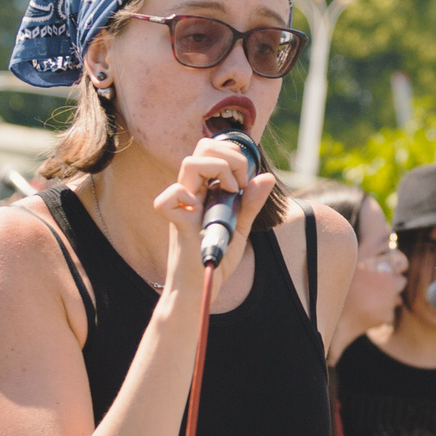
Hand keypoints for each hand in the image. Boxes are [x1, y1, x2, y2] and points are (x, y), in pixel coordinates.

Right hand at [150, 134, 275, 290]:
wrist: (201, 287)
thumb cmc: (216, 257)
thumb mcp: (241, 227)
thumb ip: (251, 203)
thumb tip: (267, 177)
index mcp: (206, 189)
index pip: (212, 150)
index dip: (233, 154)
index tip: (246, 179)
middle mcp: (192, 192)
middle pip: (201, 148)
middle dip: (229, 156)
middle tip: (240, 183)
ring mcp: (184, 206)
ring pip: (189, 163)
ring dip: (217, 170)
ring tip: (230, 192)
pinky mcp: (178, 225)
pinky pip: (168, 198)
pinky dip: (186, 197)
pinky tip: (201, 211)